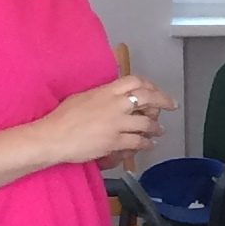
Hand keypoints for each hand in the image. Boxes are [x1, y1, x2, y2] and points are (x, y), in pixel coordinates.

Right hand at [50, 75, 172, 167]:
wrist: (53, 136)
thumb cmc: (62, 117)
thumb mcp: (83, 97)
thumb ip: (101, 95)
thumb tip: (111, 95)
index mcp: (106, 91)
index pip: (134, 81)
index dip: (149, 84)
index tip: (154, 90)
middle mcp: (115, 104)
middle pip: (147, 97)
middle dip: (163, 101)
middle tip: (171, 106)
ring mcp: (117, 123)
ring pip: (146, 122)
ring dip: (156, 127)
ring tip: (159, 130)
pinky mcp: (115, 141)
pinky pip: (138, 141)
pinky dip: (147, 143)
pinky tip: (150, 144)